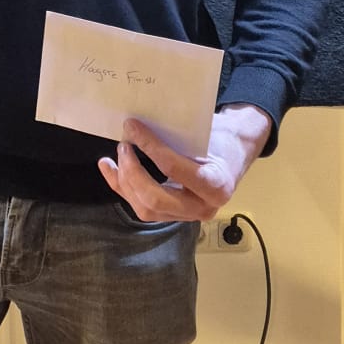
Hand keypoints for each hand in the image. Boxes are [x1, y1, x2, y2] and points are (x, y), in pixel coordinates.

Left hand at [99, 105, 272, 223]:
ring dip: (125, 181)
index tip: (132, 127)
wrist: (234, 156)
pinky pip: (142, 207)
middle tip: (124, 145)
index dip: (149, 147)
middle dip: (132, 172)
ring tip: (116, 156)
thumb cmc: (221, 140)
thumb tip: (136, 126)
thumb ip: (176, 136)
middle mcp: (202, 208)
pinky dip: (122, 188)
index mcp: (215, 185)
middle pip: (154, 199)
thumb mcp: (206, 134)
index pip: (172, 169)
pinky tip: (109, 169)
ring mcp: (186, 216)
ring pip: (145, 208)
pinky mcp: (172, 216)